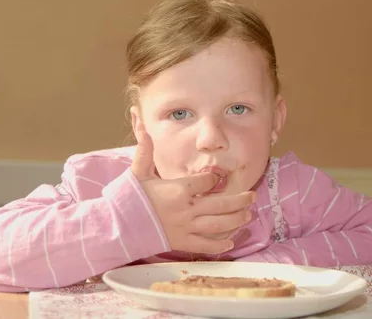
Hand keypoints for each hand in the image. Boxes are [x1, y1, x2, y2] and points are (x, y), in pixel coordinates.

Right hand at [131, 127, 255, 254]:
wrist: (118, 227)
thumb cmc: (129, 199)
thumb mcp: (137, 172)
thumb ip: (145, 150)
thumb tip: (143, 127)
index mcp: (178, 190)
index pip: (206, 182)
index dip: (214, 180)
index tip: (218, 178)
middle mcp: (186, 209)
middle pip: (220, 205)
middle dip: (239, 200)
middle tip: (252, 196)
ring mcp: (185, 228)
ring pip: (218, 225)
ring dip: (236, 220)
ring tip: (248, 215)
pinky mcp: (182, 243)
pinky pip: (206, 245)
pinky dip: (220, 244)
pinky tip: (231, 241)